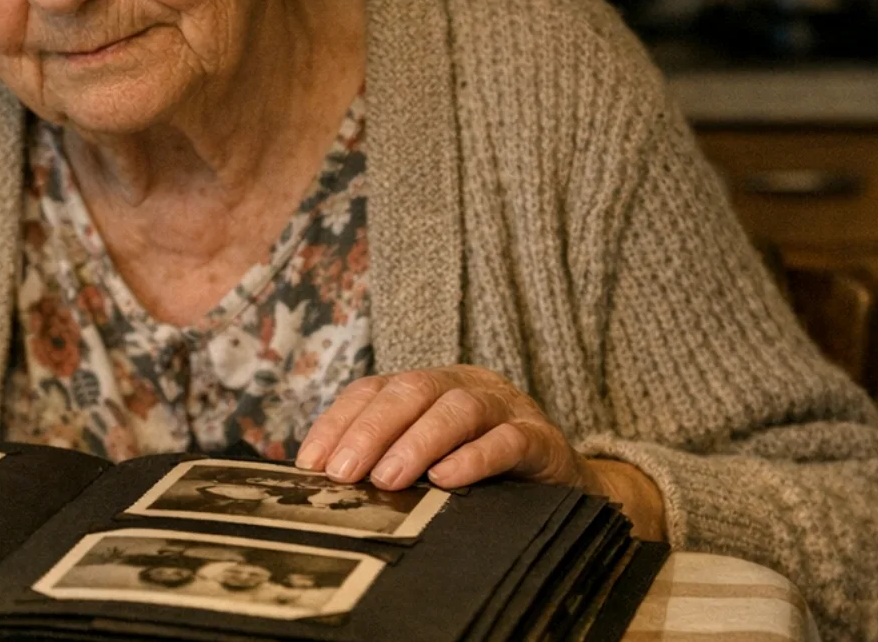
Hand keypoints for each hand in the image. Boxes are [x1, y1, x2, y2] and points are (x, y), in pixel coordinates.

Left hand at [296, 366, 664, 539]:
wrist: (566, 491)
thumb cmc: (483, 476)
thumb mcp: (429, 462)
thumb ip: (385, 462)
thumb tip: (323, 483)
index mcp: (428, 387)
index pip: (373, 389)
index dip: (340, 421)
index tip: (310, 462)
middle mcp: (463, 386)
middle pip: (411, 390)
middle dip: (372, 430)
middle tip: (345, 472)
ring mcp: (505, 408)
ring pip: (457, 408)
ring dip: (417, 441)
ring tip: (389, 477)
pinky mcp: (541, 440)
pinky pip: (508, 441)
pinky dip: (476, 458)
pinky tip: (449, 479)